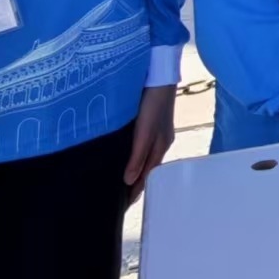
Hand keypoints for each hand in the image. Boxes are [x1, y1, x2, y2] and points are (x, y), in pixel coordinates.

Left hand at [124, 84, 176, 205]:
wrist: (158, 72)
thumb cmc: (154, 103)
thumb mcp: (146, 132)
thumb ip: (138, 156)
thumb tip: (128, 181)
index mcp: (161, 146)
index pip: (147, 176)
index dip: (136, 191)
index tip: (122, 206)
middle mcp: (159, 141)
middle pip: (145, 169)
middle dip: (134, 183)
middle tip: (116, 197)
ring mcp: (154, 131)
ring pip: (142, 157)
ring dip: (132, 169)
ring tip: (117, 180)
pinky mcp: (147, 121)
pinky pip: (138, 145)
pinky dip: (131, 155)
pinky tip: (123, 154)